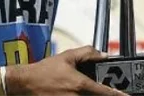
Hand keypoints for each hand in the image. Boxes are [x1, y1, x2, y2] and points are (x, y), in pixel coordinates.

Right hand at [8, 46, 125, 94]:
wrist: (25, 84)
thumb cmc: (44, 71)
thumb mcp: (67, 57)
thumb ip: (87, 53)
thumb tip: (104, 54)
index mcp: (81, 85)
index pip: (106, 93)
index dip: (118, 95)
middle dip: (105, 94)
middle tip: (109, 90)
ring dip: (93, 95)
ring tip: (86, 89)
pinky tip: (77, 92)